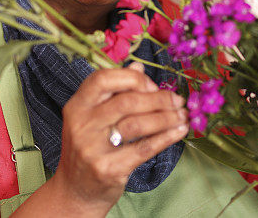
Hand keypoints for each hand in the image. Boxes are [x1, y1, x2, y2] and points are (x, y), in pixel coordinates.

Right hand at [51, 62, 187, 214]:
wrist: (75, 191)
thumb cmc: (90, 147)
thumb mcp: (93, 117)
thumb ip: (114, 91)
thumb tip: (139, 66)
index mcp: (77, 106)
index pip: (102, 79)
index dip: (132, 78)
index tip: (152, 86)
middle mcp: (81, 124)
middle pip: (126, 102)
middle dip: (158, 99)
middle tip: (177, 100)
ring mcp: (92, 148)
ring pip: (137, 124)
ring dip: (166, 118)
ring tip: (182, 115)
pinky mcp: (107, 169)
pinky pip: (143, 148)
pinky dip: (166, 137)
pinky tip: (179, 131)